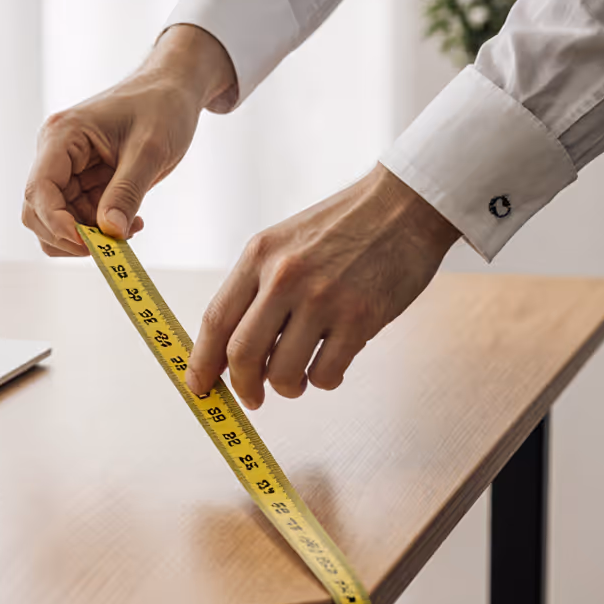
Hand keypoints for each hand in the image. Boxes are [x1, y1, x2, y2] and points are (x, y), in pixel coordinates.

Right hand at [22, 25, 235, 256]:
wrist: (175, 90)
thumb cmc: (162, 106)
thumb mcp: (150, 150)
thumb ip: (127, 192)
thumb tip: (110, 232)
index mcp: (63, 136)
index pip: (39, 189)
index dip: (56, 223)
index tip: (89, 244)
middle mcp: (56, 153)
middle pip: (39, 211)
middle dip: (69, 236)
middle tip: (110, 245)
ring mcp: (69, 169)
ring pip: (57, 220)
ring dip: (87, 236)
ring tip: (129, 228)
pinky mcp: (84, 182)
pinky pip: (80, 217)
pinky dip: (100, 230)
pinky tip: (131, 221)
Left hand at [186, 164, 461, 407]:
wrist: (404, 205)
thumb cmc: (342, 228)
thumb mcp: (284, 243)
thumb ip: (256, 289)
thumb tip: (231, 350)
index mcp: (259, 256)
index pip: (216, 320)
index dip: (202, 362)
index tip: (198, 386)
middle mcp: (285, 277)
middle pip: (242, 354)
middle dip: (243, 388)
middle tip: (252, 399)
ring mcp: (323, 299)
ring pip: (283, 373)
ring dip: (287, 388)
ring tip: (297, 380)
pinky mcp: (360, 318)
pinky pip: (326, 374)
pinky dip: (323, 381)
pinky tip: (329, 366)